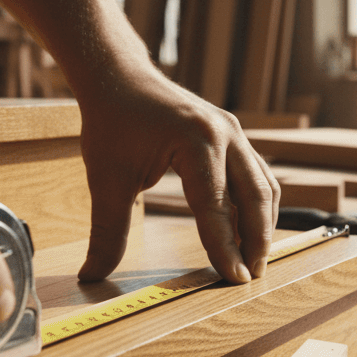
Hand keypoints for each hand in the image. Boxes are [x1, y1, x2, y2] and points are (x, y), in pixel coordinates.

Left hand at [76, 65, 280, 283]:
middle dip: (256, 241)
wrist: (119, 77)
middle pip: (256, 196)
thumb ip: (108, 231)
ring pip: (264, 186)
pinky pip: (257, 175)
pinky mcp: (233, 135)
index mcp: (196, 141)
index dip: (226, 247)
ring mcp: (234, 132)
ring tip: (253, 260)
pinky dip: (257, 205)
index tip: (234, 280)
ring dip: (263, 224)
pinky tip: (248, 231)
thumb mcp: (106, 179)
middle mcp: (225, 133)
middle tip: (252, 278)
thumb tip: (92, 275)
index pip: (216, 206)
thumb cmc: (112, 122)